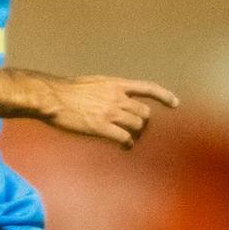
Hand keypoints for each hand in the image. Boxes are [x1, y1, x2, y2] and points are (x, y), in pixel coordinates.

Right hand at [40, 75, 179, 150]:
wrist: (53, 98)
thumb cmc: (67, 91)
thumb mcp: (93, 83)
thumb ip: (107, 90)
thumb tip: (112, 98)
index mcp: (116, 85)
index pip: (148, 88)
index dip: (164, 96)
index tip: (175, 104)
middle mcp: (118, 98)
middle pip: (144, 114)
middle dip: (143, 123)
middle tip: (136, 130)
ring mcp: (111, 113)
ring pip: (137, 127)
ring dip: (136, 135)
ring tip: (128, 140)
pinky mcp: (102, 127)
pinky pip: (125, 138)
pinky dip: (128, 144)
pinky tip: (124, 146)